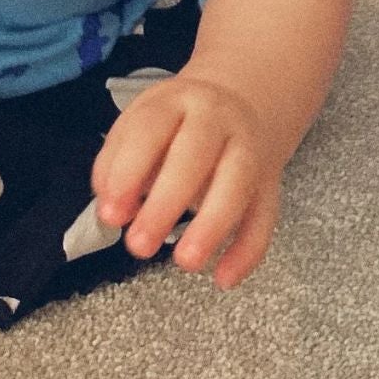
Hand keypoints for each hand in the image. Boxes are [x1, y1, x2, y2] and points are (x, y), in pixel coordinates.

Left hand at [90, 71, 283, 288]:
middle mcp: (217, 119)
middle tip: (138, 246)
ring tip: (186, 262)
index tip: (110, 215)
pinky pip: (265, 217)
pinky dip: (248, 251)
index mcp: (176, 102)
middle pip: (195, 154)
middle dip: (166, 203)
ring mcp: (248, 148)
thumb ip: (117, 163)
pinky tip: (224, 278)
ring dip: (213, 226)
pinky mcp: (269, 182)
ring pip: (238, 183)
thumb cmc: (178, 125)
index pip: (150, 129)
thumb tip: (112, 208)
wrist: (241, 101)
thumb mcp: (141, 125)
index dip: (128, 172)